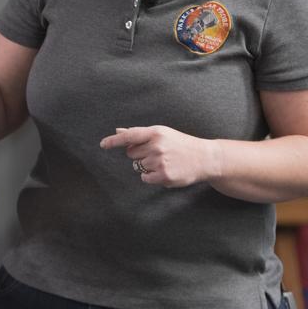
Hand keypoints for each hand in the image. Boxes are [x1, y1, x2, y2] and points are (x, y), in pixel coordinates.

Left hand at [99, 125, 219, 187]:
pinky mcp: (164, 176)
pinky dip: (151, 176)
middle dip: (139, 154)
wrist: (204, 158)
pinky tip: (164, 171)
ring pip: (138, 166)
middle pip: (131, 154)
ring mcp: (160, 161)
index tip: (103, 145)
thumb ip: (140, 134)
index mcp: (156, 132)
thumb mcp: (163, 133)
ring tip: (164, 162)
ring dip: (147, 166)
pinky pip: (145, 178)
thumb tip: (118, 131)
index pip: (130, 136)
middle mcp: (157, 146)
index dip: (114, 141)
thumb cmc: (181, 144)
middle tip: (157, 153)